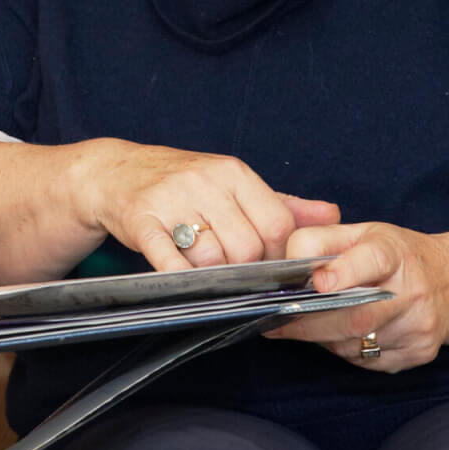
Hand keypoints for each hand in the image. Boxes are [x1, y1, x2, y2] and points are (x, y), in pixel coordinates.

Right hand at [74, 139, 339, 271]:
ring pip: (212, 258)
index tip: (270, 266)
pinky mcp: (141, 220)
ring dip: (213, 276)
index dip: (280, 254)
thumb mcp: (233, 183)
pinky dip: (182, 277)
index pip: (276, 223)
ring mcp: (171, 199)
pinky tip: (184, 278)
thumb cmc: (182, 181)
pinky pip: (169, 260)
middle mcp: (205, 180)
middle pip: (247, 247)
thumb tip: (333, 215)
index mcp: (233, 172)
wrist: (116, 171)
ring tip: (206, 270)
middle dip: (247, 271)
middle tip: (237, 275)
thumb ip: (283, 203)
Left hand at [267, 222, 448, 371]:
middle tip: (275, 321)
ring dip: (321, 338)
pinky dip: (344, 350)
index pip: (372, 260)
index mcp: (396, 252)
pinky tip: (338, 335)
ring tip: (300, 325)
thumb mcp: (363, 233)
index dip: (344, 272)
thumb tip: (285, 261)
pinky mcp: (418, 353)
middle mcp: (413, 290)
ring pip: (356, 343)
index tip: (317, 283)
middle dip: (310, 322)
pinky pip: (367, 361)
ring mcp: (418, 326)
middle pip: (357, 315)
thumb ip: (321, 240)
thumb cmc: (396, 256)